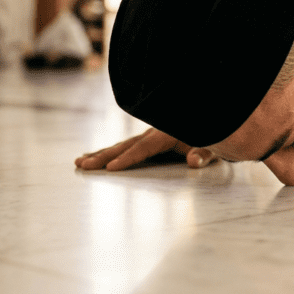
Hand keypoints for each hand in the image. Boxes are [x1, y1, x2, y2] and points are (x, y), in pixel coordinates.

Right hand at [74, 127, 215, 170]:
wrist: (214, 125)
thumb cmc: (214, 139)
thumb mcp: (214, 148)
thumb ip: (205, 154)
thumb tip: (193, 161)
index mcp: (168, 133)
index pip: (144, 147)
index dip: (128, 158)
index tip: (111, 168)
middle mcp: (154, 133)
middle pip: (125, 145)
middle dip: (103, 156)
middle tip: (82, 165)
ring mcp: (148, 136)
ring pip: (120, 145)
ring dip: (100, 154)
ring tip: (79, 163)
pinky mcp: (146, 141)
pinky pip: (124, 147)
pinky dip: (107, 153)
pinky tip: (91, 158)